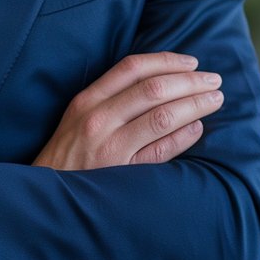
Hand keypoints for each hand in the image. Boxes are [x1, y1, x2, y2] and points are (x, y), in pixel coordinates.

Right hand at [33, 52, 222, 170]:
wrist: (45, 198)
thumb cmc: (68, 155)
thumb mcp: (78, 118)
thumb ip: (110, 99)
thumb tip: (160, 82)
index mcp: (87, 100)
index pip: (132, 68)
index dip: (167, 61)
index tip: (192, 62)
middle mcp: (98, 119)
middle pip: (153, 89)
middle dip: (189, 81)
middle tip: (213, 81)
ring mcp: (110, 147)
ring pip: (162, 117)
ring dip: (194, 105)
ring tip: (215, 100)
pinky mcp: (122, 174)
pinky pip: (161, 151)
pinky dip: (183, 136)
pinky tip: (198, 128)